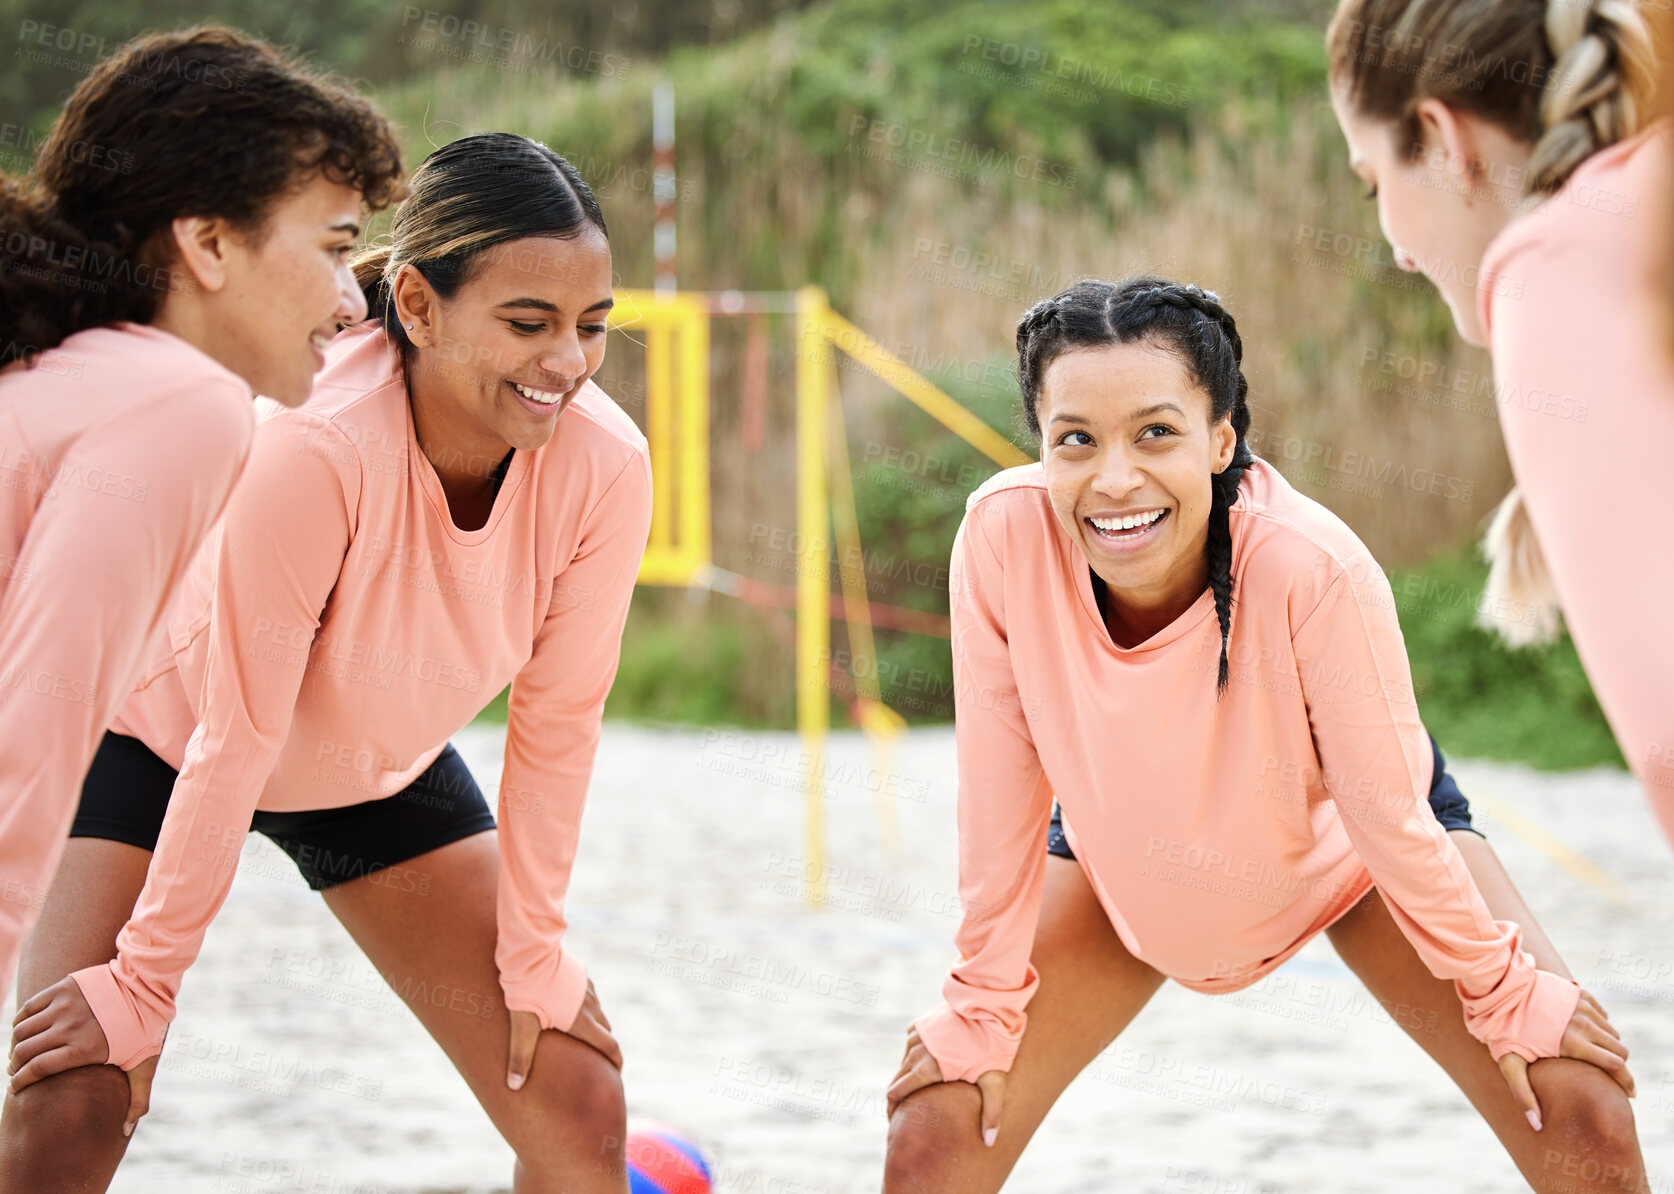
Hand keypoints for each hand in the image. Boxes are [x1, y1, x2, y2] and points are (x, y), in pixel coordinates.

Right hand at [9, 976, 160, 1135]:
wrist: (148, 984)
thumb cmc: (146, 1027)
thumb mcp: (144, 1064)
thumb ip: (137, 1098)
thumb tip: (124, 1131)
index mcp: (84, 1049)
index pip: (38, 1069)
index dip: (20, 1081)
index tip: (14, 1088)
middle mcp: (70, 1027)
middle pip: (24, 1051)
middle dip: (14, 1066)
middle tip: (15, 1072)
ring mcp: (65, 1006)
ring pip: (23, 1030)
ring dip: (16, 1044)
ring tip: (19, 1053)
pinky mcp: (63, 987)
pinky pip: (29, 1007)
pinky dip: (20, 1021)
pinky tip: (23, 1030)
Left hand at [505, 978, 621, 1090]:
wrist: (529, 952)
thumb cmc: (525, 990)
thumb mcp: (522, 1026)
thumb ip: (520, 1057)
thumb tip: (514, 1086)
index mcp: (581, 1022)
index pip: (609, 1047)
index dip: (616, 1063)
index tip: (617, 1075)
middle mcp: (590, 1006)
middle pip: (606, 1031)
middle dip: (604, 1046)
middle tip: (594, 1059)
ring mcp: (588, 988)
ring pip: (599, 1012)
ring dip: (596, 1025)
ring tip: (580, 1035)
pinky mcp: (582, 975)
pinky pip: (590, 996)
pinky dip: (587, 1008)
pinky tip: (569, 1007)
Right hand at [886, 1025, 1007, 1146]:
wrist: (987, 1006)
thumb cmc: (992, 1045)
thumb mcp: (994, 1080)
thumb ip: (992, 1113)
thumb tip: (990, 1142)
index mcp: (928, 1069)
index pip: (896, 1093)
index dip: (892, 1110)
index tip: (894, 1122)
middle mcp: (916, 1052)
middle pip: (896, 1079)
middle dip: (895, 1097)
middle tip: (900, 1113)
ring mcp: (916, 1036)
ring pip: (903, 1062)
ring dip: (905, 1077)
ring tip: (914, 1092)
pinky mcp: (920, 1025)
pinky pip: (910, 1046)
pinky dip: (912, 1058)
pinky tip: (923, 1065)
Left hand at [1498, 987, 1632, 1130]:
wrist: (1499, 989)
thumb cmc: (1502, 1029)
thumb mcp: (1509, 1063)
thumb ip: (1523, 1095)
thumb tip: (1537, 1126)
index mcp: (1571, 1043)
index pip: (1615, 1066)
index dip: (1627, 1082)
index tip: (1630, 1094)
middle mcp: (1583, 1024)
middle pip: (1619, 1050)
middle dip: (1619, 1065)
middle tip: (1609, 1075)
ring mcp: (1582, 1007)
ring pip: (1613, 1033)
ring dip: (1610, 1046)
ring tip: (1596, 1056)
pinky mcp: (1580, 994)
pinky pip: (1603, 1015)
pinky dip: (1602, 1026)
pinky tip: (1587, 1034)